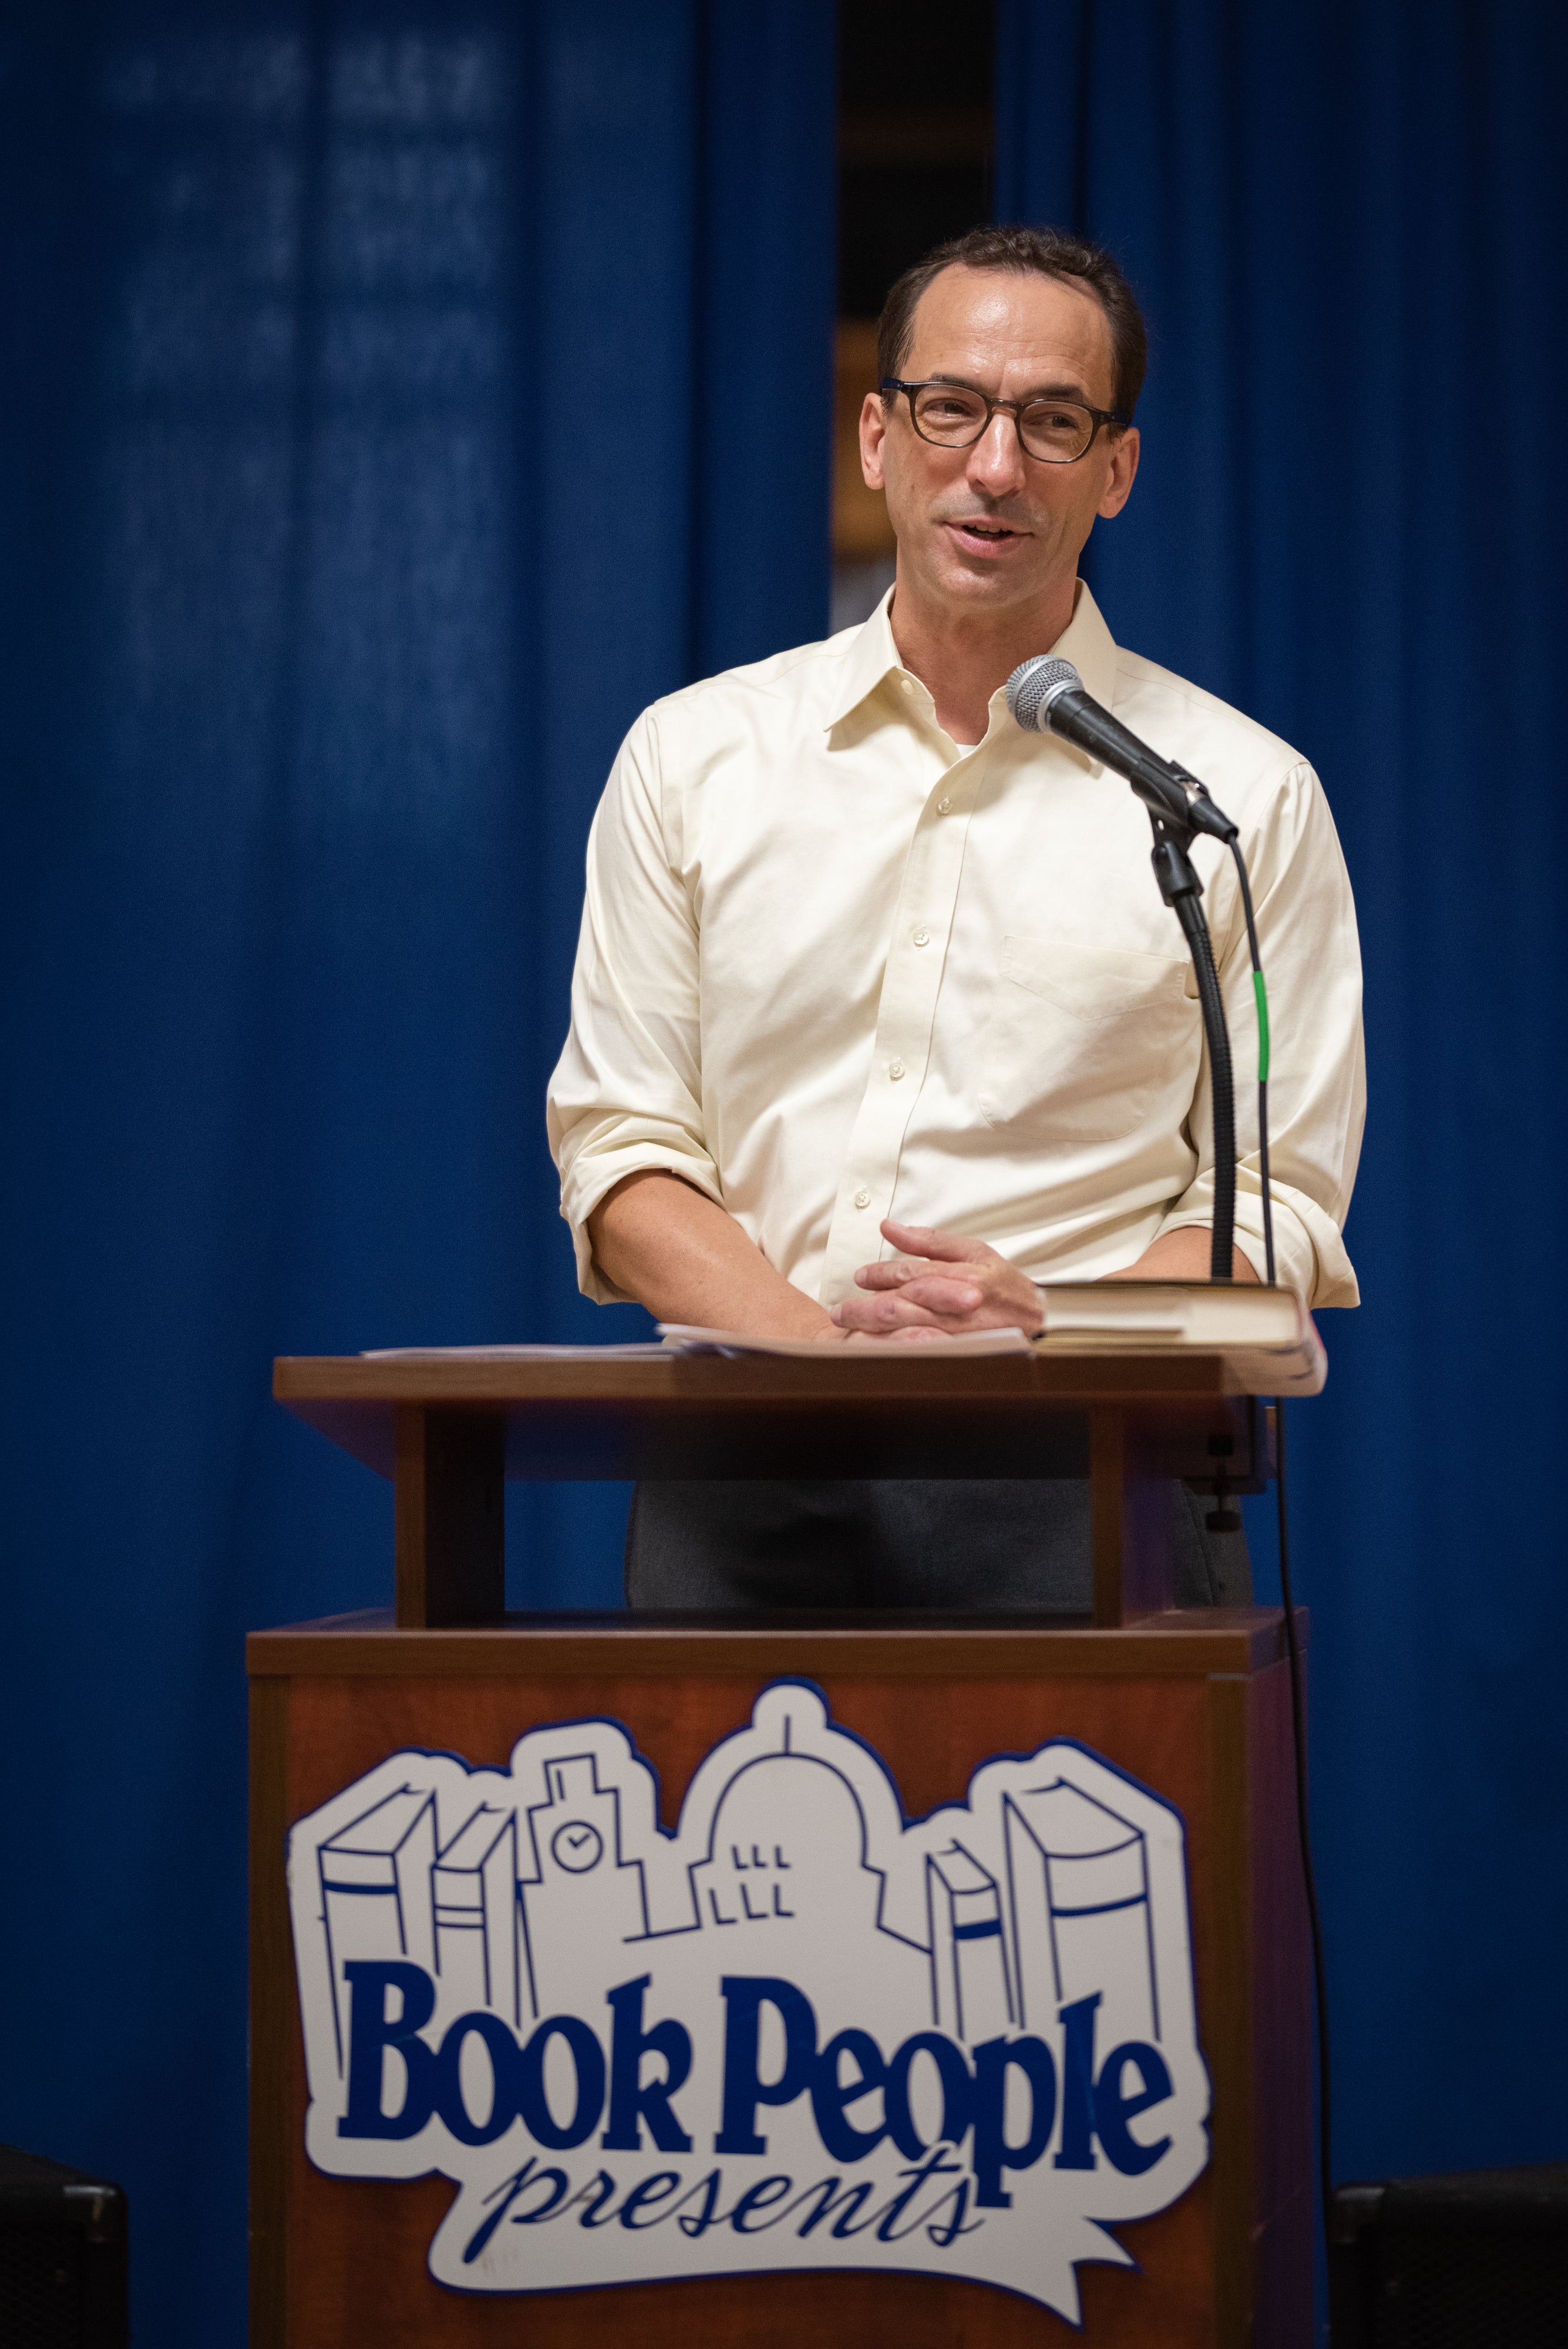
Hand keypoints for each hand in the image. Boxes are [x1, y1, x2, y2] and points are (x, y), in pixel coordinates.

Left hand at [830, 1221, 1044, 1342]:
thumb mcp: (973, 1252)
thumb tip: (888, 1226)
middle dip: (864, 1309)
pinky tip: (878, 1355)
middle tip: (839, 1313)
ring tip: (848, 1333)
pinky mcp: (960, 1358)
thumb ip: (929, 1241)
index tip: (860, 1277)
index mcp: (962, 1275)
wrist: (1042, 1325)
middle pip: (900, 1306)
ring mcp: (959, 1336)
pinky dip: (897, 1355)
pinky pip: (922, 1357)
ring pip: (906, 1334)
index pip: (909, 1272)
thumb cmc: (1005, 1286)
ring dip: (873, 1333)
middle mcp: (959, 1306)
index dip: (879, 1274)